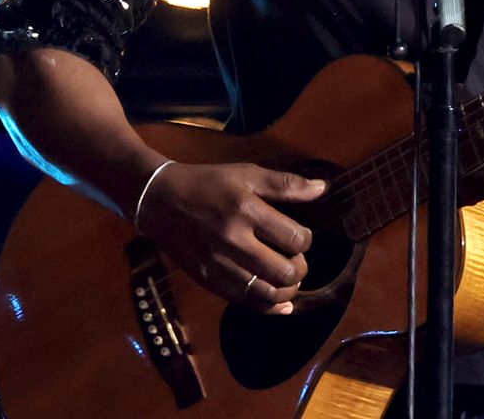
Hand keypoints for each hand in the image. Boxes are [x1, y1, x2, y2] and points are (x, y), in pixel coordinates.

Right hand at [132, 161, 324, 314]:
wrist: (160, 201)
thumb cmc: (208, 183)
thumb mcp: (246, 174)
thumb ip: (285, 184)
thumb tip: (323, 189)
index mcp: (246, 211)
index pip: (294, 238)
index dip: (306, 240)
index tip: (301, 236)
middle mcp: (233, 241)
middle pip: (284, 271)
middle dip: (300, 268)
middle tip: (296, 260)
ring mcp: (218, 265)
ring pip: (266, 293)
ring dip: (287, 292)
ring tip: (288, 280)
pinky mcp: (207, 280)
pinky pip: (243, 303)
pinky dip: (267, 308)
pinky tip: (280, 304)